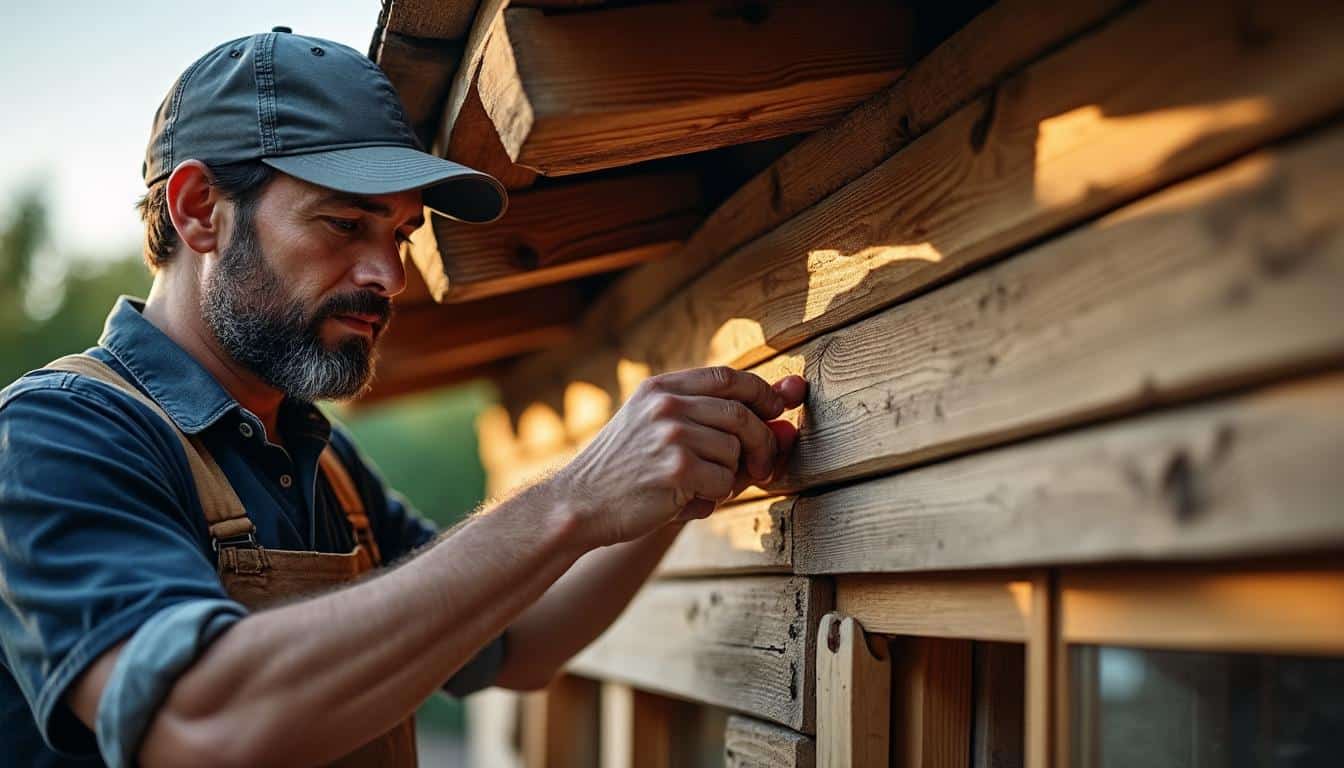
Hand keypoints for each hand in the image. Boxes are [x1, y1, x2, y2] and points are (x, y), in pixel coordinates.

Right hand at [550, 367, 806, 546]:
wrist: (577, 505)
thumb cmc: (624, 472)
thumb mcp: (655, 429)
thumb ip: (712, 421)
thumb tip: (788, 420)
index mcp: (660, 388)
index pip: (727, 377)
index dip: (762, 391)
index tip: (780, 406)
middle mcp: (666, 404)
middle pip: (742, 414)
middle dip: (763, 441)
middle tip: (764, 466)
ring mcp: (671, 434)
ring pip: (735, 451)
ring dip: (730, 475)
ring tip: (699, 486)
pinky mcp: (677, 468)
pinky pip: (725, 480)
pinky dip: (716, 495)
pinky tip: (687, 500)